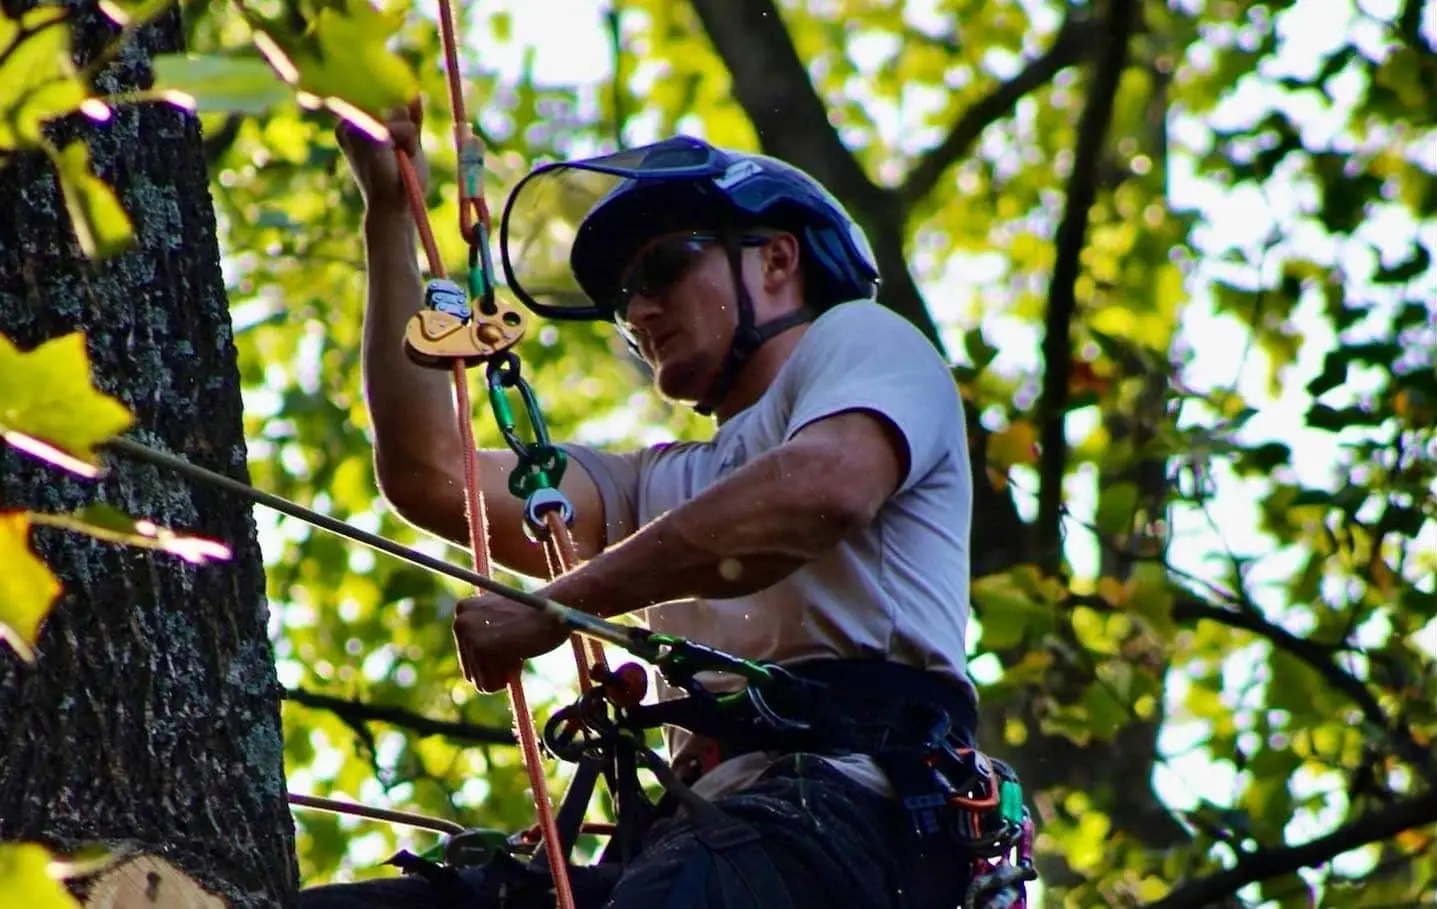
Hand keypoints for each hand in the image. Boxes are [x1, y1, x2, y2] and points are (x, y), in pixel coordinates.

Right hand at [336, 98, 428, 212]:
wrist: (393, 208)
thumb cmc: (400, 180)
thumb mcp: (407, 143)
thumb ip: (409, 119)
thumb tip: (416, 93)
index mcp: (351, 123)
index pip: (383, 98)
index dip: (400, 113)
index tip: (401, 138)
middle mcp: (346, 122)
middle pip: (392, 100)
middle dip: (405, 125)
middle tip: (399, 153)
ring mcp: (354, 127)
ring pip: (399, 110)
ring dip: (409, 136)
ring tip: (400, 156)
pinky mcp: (367, 135)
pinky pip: (404, 125)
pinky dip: (411, 142)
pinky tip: (401, 158)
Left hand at [453, 593, 568, 692]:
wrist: (555, 611)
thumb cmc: (537, 617)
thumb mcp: (503, 619)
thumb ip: (485, 635)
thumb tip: (475, 674)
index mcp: (463, 610)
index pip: (469, 658)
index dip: (495, 658)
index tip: (513, 639)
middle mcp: (460, 621)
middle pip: (471, 672)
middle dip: (497, 669)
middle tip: (517, 646)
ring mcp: (469, 634)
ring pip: (480, 680)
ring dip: (503, 673)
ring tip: (518, 648)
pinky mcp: (480, 648)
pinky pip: (489, 684)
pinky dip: (506, 677)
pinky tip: (519, 654)